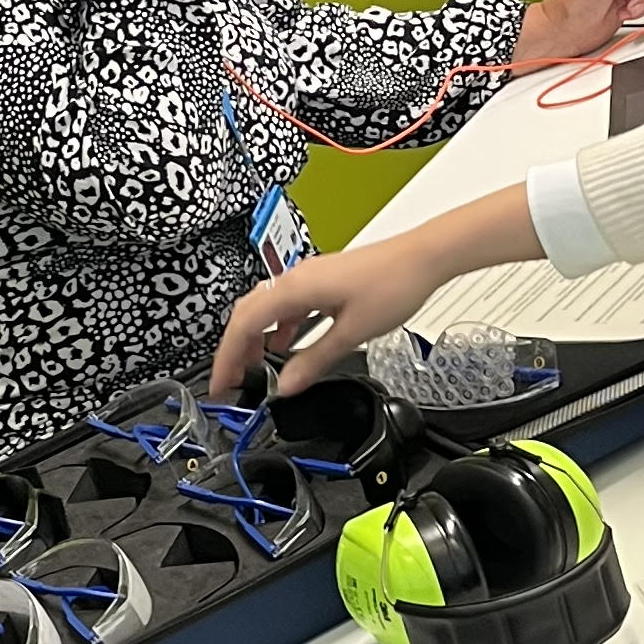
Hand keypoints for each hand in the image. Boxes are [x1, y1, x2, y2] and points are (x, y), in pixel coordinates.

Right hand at [211, 227, 452, 397]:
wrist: (423, 258)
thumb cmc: (393, 284)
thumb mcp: (351, 334)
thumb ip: (313, 361)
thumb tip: (286, 386)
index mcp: (294, 289)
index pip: (244, 325)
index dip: (227, 357)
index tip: (220, 384)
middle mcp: (295, 279)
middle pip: (248, 314)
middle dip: (235, 349)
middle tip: (232, 380)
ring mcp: (309, 278)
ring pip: (267, 309)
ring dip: (256, 338)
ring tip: (255, 367)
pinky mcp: (323, 281)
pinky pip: (288, 305)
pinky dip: (279, 327)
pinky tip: (286, 344)